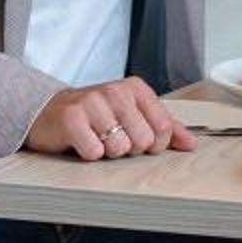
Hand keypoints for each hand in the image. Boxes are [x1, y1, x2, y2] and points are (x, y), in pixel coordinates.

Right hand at [27, 78, 194, 160]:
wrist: (50, 112)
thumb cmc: (96, 115)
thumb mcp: (133, 115)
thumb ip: (164, 127)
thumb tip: (191, 143)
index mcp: (136, 88)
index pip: (164, 128)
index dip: (154, 144)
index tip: (139, 139)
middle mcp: (115, 91)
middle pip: (143, 141)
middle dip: (129, 148)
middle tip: (112, 137)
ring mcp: (92, 102)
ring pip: (119, 148)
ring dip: (108, 152)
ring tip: (97, 138)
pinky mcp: (71, 118)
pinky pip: (94, 153)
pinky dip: (89, 154)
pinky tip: (81, 141)